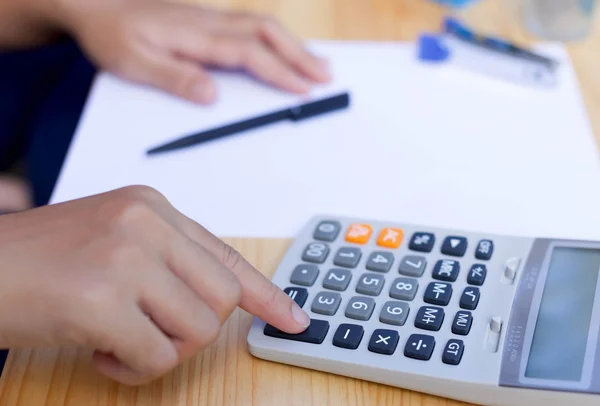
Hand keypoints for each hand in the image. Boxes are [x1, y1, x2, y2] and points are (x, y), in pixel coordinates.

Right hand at [0, 185, 309, 384]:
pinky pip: (156, 357)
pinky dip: (129, 367)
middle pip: (222, 299)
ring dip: (159, 349)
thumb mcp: (112, 242)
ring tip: (115, 337)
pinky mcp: (102, 299)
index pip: (227, 255)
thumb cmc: (40, 262)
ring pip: (198, 331)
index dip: (266, 293)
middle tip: (147, 331)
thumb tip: (221, 300)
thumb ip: (167, 262)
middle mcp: (145, 222)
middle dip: (191, 330)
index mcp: (152, 207)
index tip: (294, 317)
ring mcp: (125, 257)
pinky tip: (96, 347)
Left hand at [57, 0, 330, 102]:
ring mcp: (210, 18)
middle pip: (266, 32)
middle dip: (299, 54)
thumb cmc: (112, 36)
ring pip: (262, 25)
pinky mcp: (207, 20)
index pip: (248, 52)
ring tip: (317, 63)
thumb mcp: (133, 63)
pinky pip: (252, 25)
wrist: (95, 6)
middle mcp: (209, 22)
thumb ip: (173, 78)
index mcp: (194, 35)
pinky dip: (276, 38)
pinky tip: (283, 49)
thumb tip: (212, 95)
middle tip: (326, 75)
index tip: (303, 88)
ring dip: (293, 44)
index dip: (279, 71)